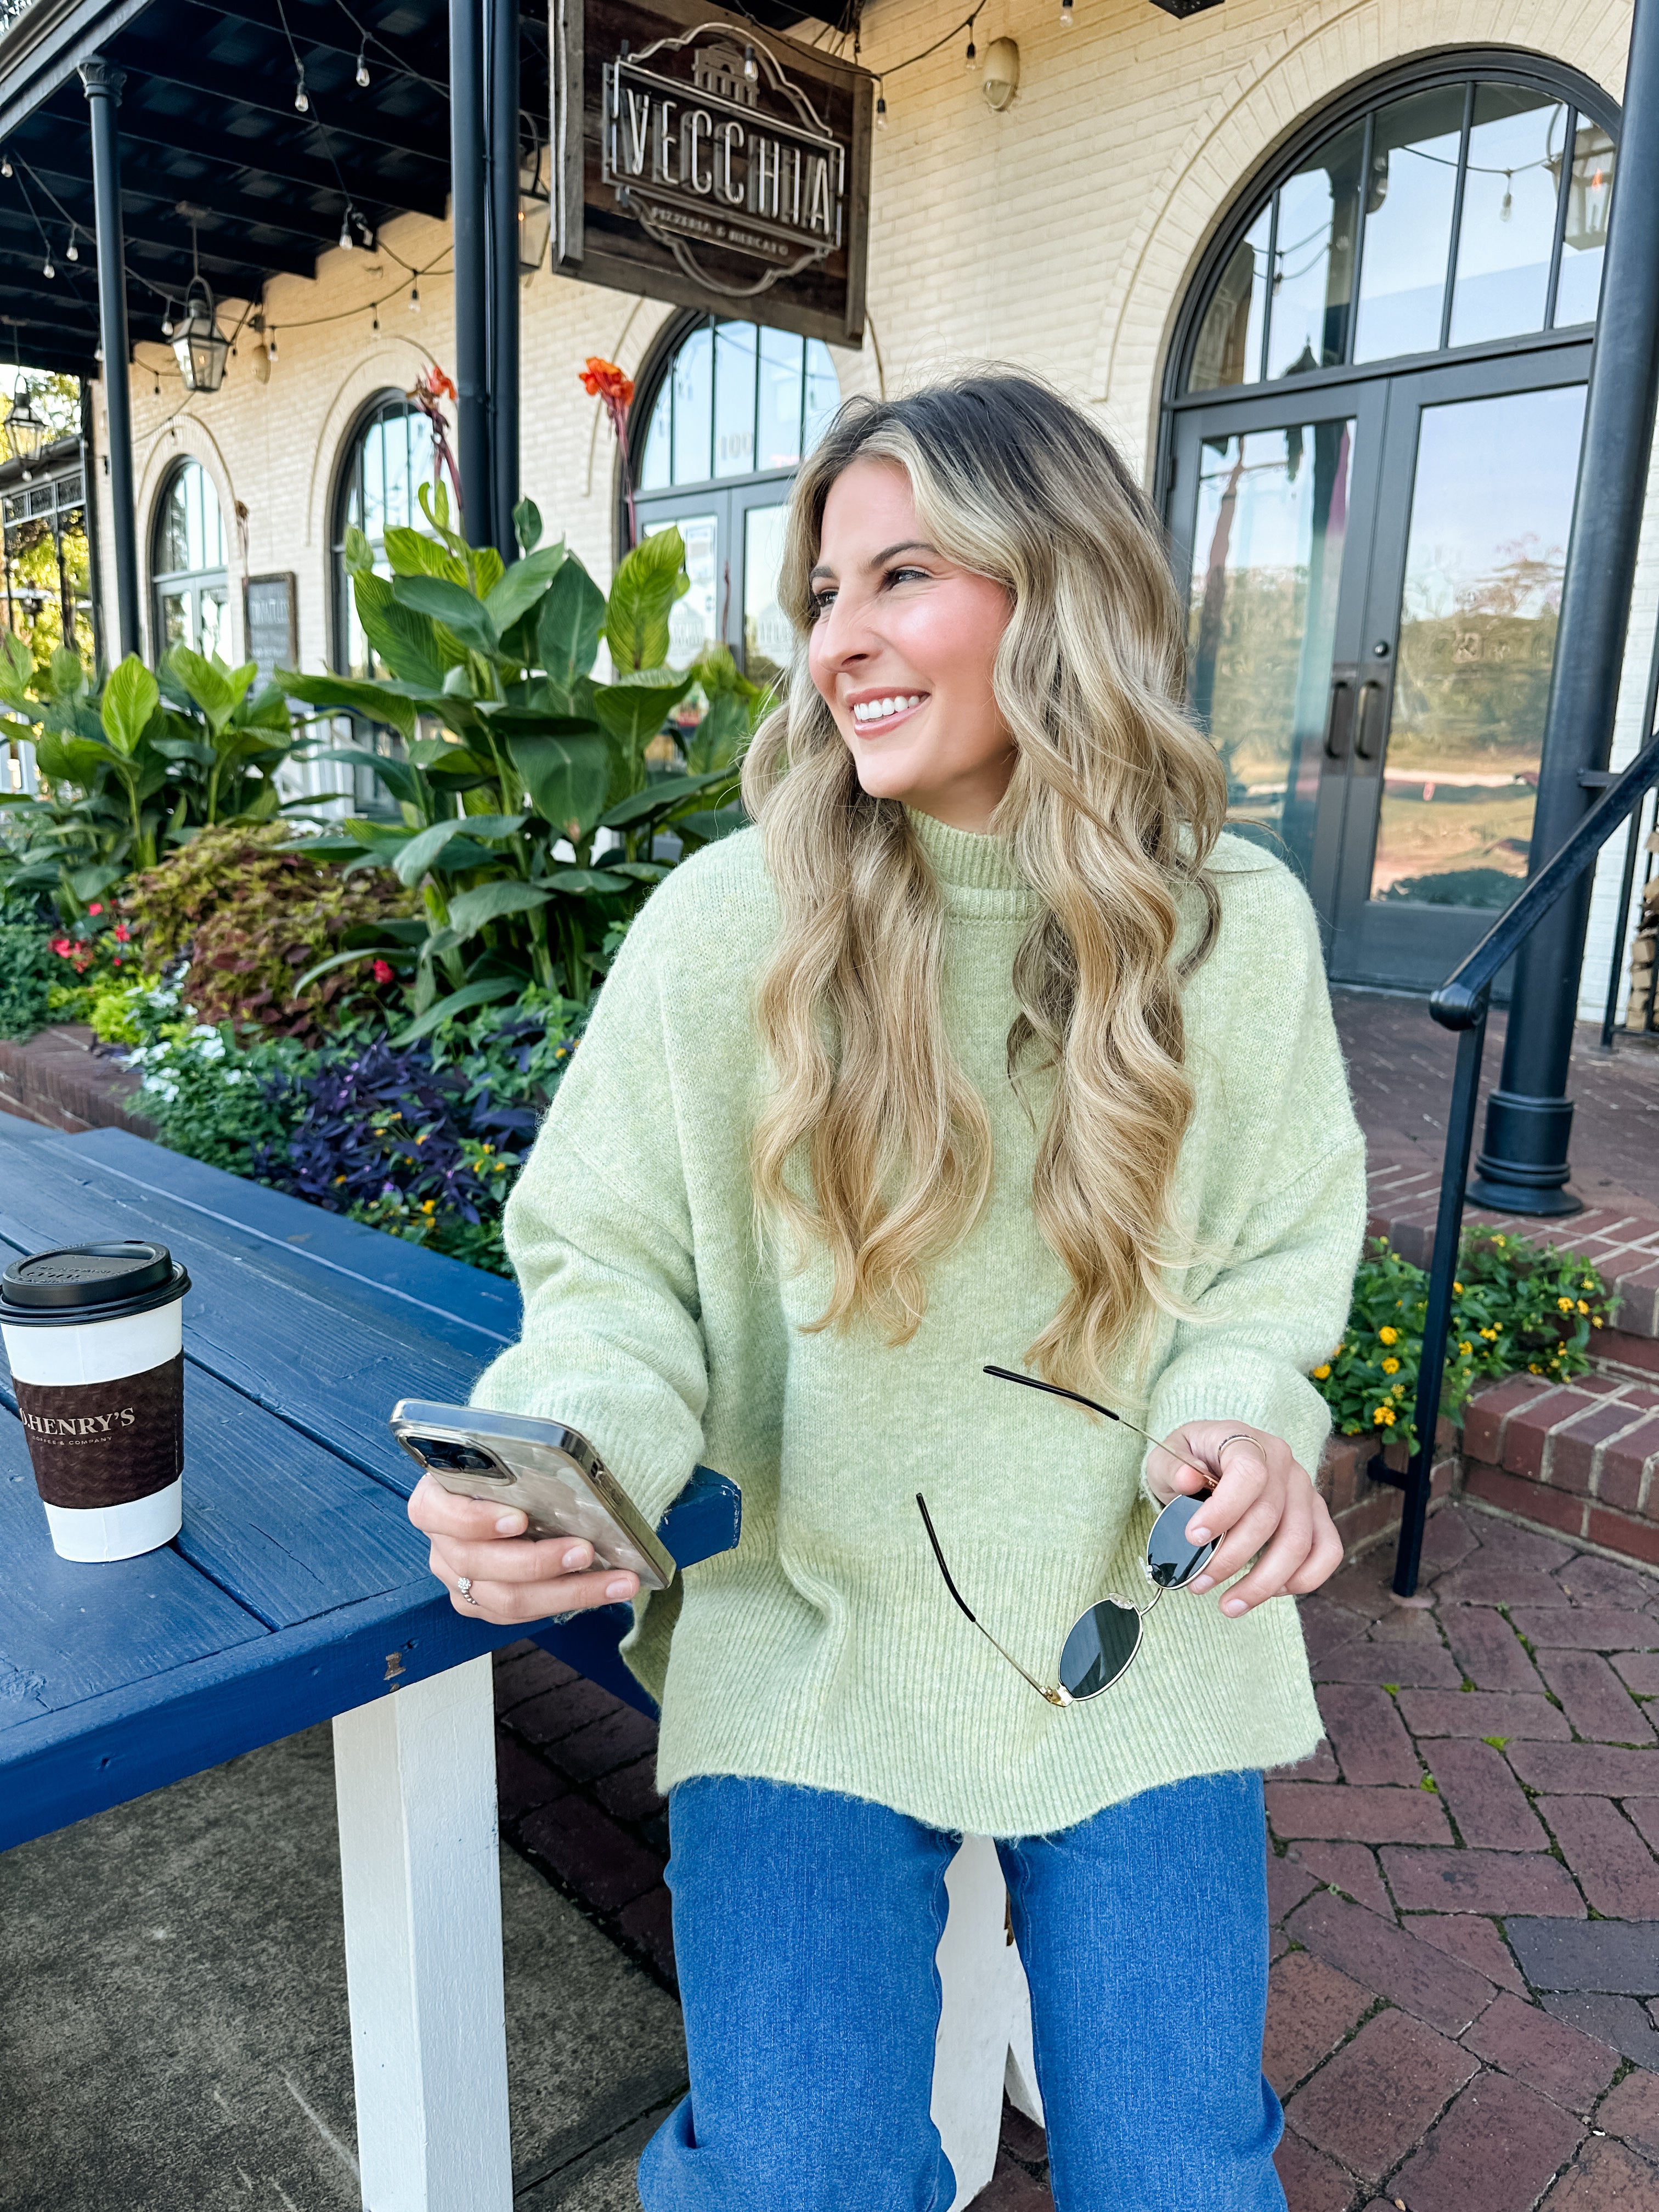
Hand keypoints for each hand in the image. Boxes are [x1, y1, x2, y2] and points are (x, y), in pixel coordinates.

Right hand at [407, 1471, 640, 1625]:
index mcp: (434, 1501)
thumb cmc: (508, 1469)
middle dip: (538, 1561)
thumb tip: (560, 1450)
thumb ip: (516, 1456)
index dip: (476, 1520)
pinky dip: (570, 1602)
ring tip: (613, 1579)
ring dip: (567, 1591)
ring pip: (507, 1600)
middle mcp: (443, 1546)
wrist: (509, 1491)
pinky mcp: (484, 1605)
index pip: (436, 1514)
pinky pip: (523, 1616)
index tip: (520, 1518)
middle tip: (585, 1550)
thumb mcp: (505, 1452)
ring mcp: (460, 1581)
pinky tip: (608, 1588)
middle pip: (481, 1564)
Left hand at [1146, 1420, 1341, 1617]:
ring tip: (1229, 1604)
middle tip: (1199, 1583)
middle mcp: (1284, 1464)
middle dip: (1231, 1559)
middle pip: (1270, 1518)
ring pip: (1299, 1544)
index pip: (1249, 1474)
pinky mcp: (1317, 1516)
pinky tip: (1272, 1592)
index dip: (1224, 1510)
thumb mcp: (1166, 1457)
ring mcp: (1305, 1490)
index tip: (1193, 1538)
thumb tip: (1187, 1479)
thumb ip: (1172, 1467)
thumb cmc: (1190, 1461)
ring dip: (1262, 1583)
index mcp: (1246, 1442)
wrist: (1214, 1458)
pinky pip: (1328, 1551)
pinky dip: (1304, 1579)